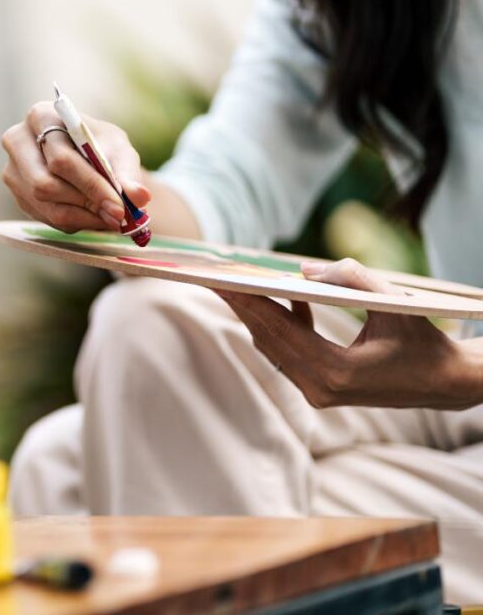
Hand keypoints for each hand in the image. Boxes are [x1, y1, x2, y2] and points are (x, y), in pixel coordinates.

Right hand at [0, 102, 150, 232]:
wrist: (85, 155)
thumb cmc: (100, 146)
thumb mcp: (118, 151)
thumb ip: (128, 173)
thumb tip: (140, 198)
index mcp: (41, 115)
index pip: (61, 159)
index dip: (91, 185)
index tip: (119, 206)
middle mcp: (17, 141)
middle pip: (45, 184)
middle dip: (85, 203)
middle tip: (117, 216)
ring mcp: (12, 171)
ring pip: (45, 205)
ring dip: (82, 216)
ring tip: (109, 216)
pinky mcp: (17, 195)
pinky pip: (45, 217)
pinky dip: (74, 222)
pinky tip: (92, 215)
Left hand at [218, 258, 482, 409]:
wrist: (445, 383)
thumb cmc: (425, 343)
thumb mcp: (394, 305)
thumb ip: (354, 280)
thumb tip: (305, 268)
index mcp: (336, 372)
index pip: (279, 331)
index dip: (249, 303)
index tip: (223, 281)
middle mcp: (320, 388)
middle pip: (268, 340)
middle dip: (242, 306)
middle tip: (215, 278)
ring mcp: (318, 392)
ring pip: (274, 348)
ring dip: (257, 315)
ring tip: (236, 284)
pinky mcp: (320, 389)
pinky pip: (289, 353)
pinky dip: (282, 325)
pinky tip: (285, 298)